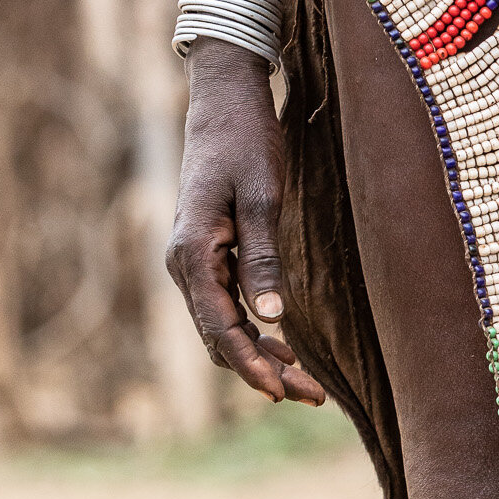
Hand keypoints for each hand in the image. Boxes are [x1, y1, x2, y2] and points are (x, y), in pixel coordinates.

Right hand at [167, 39, 325, 405]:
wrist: (224, 100)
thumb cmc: (247, 141)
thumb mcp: (264, 197)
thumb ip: (263, 257)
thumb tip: (270, 317)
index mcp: (193, 252)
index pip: (221, 328)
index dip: (252, 366)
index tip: (282, 393)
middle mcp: (183, 264)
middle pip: (220, 340)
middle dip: (264, 373)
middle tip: (314, 398)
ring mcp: (191, 264)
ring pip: (222, 331)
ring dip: (261, 360)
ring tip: (308, 385)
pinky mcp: (206, 259)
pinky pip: (225, 311)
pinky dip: (253, 336)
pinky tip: (286, 349)